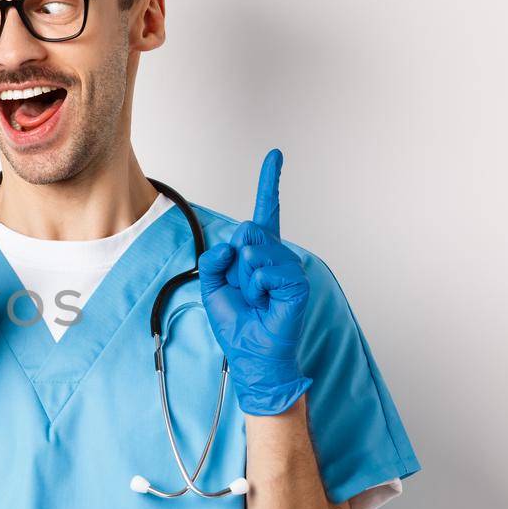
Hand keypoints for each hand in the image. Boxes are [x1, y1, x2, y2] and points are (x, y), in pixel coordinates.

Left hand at [198, 149, 313, 416]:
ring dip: (245, 275)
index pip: (266, 212)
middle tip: (242, 287)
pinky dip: (258, 284)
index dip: (270, 182)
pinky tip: (262, 297)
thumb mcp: (211, 286)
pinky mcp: (297, 285)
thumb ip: (213, 259)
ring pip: (258, 250)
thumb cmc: (236, 322)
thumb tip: (234, 244)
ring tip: (252, 295)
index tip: (275, 154)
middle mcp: (276, 257)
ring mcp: (289, 269)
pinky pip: (270, 270)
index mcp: (258, 254)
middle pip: (249, 231)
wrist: (251, 353)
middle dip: (235, 259)